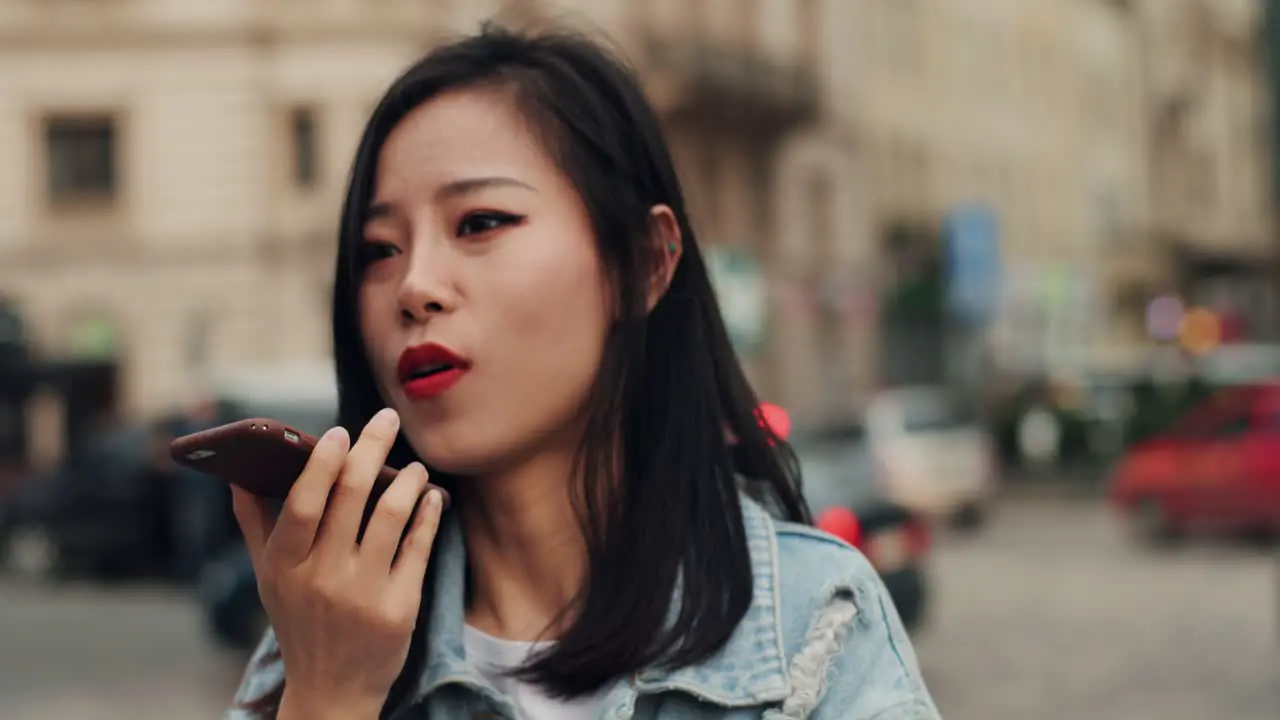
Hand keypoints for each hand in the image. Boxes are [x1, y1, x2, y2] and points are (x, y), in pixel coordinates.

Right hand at [231, 408, 443, 716]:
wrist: (332, 691)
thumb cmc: (299, 621)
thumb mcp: (269, 578)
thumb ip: (255, 523)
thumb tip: (237, 472)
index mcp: (284, 566)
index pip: (302, 504)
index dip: (321, 464)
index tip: (338, 431)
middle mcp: (322, 578)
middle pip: (351, 498)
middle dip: (373, 449)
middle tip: (388, 420)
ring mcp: (363, 594)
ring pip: (392, 516)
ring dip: (408, 479)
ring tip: (414, 465)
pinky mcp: (400, 608)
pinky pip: (419, 546)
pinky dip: (429, 513)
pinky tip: (432, 496)